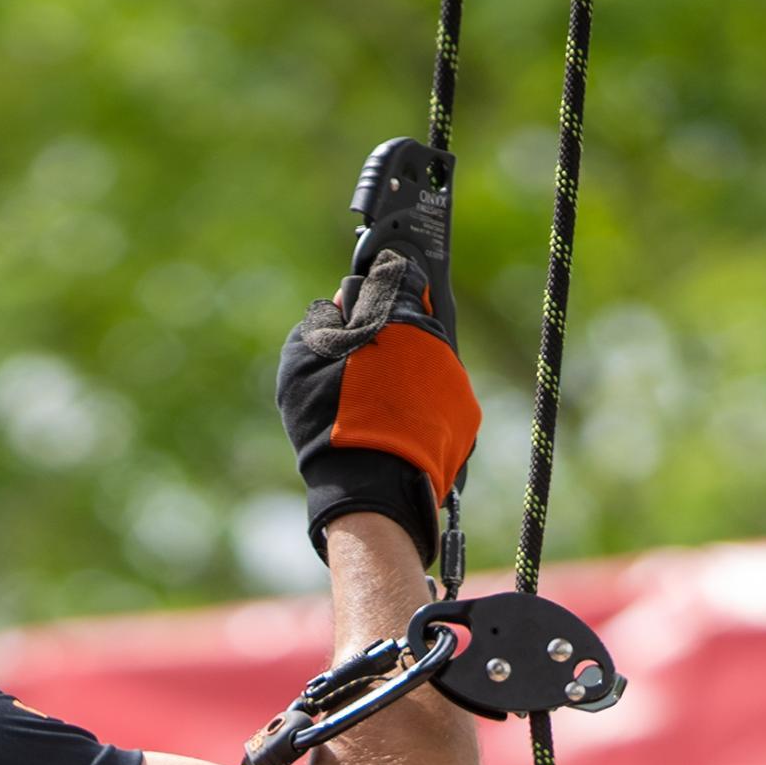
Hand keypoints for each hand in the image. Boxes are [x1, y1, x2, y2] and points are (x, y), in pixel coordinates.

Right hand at [275, 249, 480, 570]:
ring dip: (409, 375)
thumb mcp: (299, 363)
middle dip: (392, 338)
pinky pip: (442, 398)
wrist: (371, 489)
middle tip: (365, 372)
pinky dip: (424, 407)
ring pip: (428, 361)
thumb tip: (340, 304)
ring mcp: (454, 375)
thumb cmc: (329, 424)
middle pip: (413, 323)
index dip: (379, 285)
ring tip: (381, 408)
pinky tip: (402, 428)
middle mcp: (431, 337)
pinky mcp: (466, 412)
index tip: (368, 301)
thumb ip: (320, 322)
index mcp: (392, 314)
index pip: (394, 275)